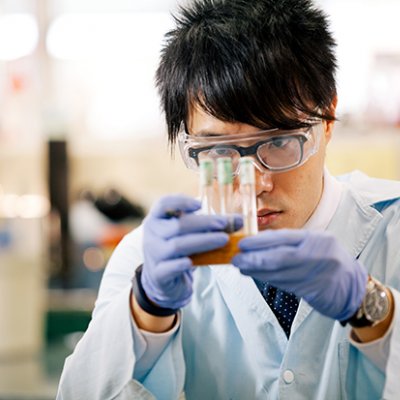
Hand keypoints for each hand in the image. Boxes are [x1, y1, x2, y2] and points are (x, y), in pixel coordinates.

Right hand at [142, 194, 240, 309]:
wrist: (163, 279)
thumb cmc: (179, 249)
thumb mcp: (190, 234)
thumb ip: (210, 225)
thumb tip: (239, 220)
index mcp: (157, 219)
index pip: (163, 204)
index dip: (181, 201)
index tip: (200, 204)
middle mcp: (152, 234)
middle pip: (178, 225)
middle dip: (204, 223)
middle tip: (224, 224)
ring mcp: (153, 254)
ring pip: (177, 245)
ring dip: (203, 241)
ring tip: (224, 240)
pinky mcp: (158, 274)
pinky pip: (169, 268)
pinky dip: (181, 265)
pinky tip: (192, 263)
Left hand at [232, 229, 367, 320]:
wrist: (353, 287)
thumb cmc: (328, 262)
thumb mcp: (315, 245)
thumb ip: (292, 243)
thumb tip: (260, 244)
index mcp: (316, 239)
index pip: (283, 238)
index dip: (261, 242)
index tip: (243, 244)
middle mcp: (317, 254)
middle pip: (280, 257)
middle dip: (255, 258)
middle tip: (236, 259)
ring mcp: (316, 273)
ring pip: (280, 273)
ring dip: (257, 271)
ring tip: (241, 268)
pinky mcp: (313, 290)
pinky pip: (285, 284)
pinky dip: (268, 279)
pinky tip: (256, 276)